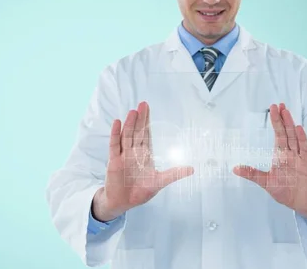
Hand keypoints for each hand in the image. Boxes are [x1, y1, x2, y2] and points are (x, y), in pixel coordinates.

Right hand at [92, 101, 193, 221]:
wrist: (123, 202)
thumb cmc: (140, 191)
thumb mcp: (159, 182)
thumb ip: (174, 174)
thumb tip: (192, 169)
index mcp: (144, 155)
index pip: (146, 134)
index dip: (146, 122)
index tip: (147, 109)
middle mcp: (133, 152)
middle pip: (137, 132)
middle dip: (140, 119)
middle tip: (142, 104)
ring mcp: (123, 155)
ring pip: (127, 136)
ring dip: (129, 124)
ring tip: (133, 112)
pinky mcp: (114, 161)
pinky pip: (115, 145)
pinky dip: (115, 134)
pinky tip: (117, 123)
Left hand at [232, 103, 306, 221]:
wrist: (300, 203)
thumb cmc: (284, 190)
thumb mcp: (265, 181)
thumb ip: (251, 174)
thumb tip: (234, 169)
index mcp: (280, 155)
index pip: (278, 134)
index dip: (276, 122)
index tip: (273, 108)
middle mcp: (290, 153)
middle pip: (286, 132)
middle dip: (282, 119)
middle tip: (279, 105)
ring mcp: (299, 158)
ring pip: (295, 138)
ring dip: (291, 125)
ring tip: (287, 112)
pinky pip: (305, 150)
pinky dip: (302, 139)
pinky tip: (299, 129)